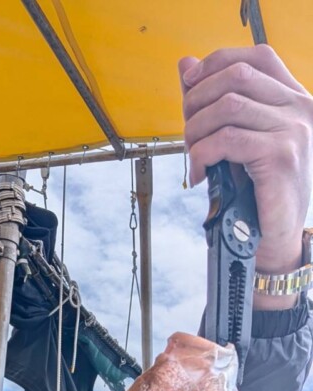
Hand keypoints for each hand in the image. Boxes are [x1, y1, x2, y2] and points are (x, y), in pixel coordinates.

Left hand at [179, 46, 312, 307]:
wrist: (275, 239)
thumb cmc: (256, 193)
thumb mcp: (235, 140)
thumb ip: (214, 102)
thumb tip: (186, 65)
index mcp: (293, 98)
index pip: (254, 57)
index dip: (216, 64)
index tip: (190, 86)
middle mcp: (300, 108)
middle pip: (236, 78)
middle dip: (198, 102)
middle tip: (187, 133)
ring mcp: (293, 130)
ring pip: (227, 107)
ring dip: (197, 131)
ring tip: (192, 155)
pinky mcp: (281, 156)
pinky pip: (227, 140)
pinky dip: (202, 155)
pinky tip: (200, 173)